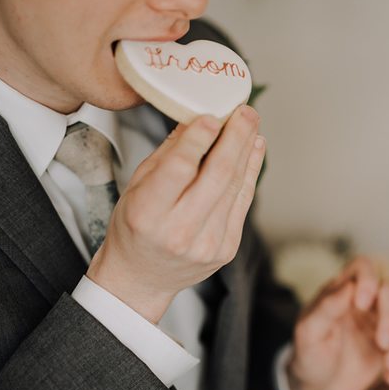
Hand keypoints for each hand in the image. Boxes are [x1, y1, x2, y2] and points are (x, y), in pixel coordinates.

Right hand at [87, 107, 265, 322]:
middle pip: (217, 175)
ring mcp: (207, 243)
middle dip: (235, 137)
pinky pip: (243, 202)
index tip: (213, 115)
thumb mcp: (136, 187)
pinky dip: (250, 173)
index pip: (180, 168)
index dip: (200, 138)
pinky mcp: (227, 249)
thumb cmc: (135, 228)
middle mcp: (179, 231)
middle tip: (245, 111)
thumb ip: (168, 155)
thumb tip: (196, 119)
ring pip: (235, 186)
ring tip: (251, 124)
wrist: (142, 278)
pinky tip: (254, 150)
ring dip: (247, 151)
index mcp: (148, 213)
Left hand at [288, 258, 388, 389]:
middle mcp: (367, 299)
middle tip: (383, 342)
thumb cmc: (310, 353)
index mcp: (343, 290)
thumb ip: (325, 309)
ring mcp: (383, 319)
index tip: (362, 304)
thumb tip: (348, 287)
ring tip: (388, 365)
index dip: (368, 278)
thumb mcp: (308, 333)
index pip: (363, 267)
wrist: (321, 385)